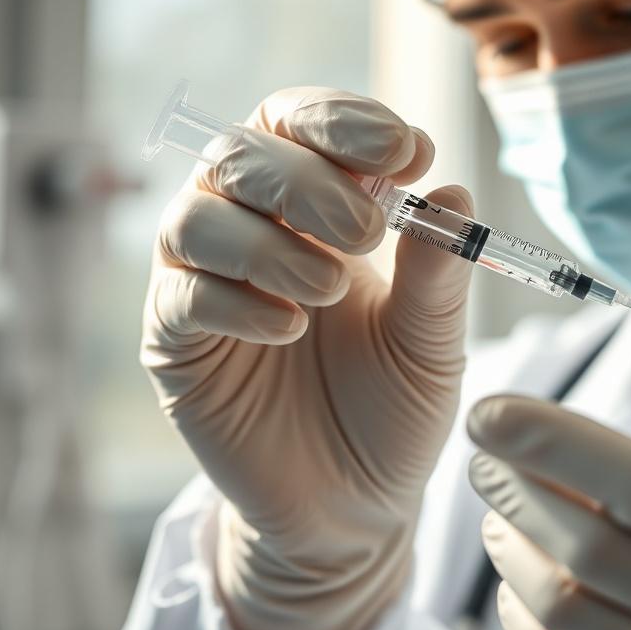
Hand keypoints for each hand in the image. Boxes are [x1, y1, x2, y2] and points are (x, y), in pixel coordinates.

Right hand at [141, 88, 473, 629]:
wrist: (354, 506)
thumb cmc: (394, 410)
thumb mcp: (430, 341)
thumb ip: (436, 271)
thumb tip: (454, 190)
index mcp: (314, 210)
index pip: (300, 124)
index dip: (345, 123)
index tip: (410, 152)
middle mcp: (251, 231)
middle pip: (240, 154)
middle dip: (308, 180)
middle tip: (370, 229)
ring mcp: (206, 285)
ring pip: (197, 217)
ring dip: (269, 243)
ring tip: (330, 290)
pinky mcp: (176, 345)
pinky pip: (180, 298)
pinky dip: (236, 303)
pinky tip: (289, 331)